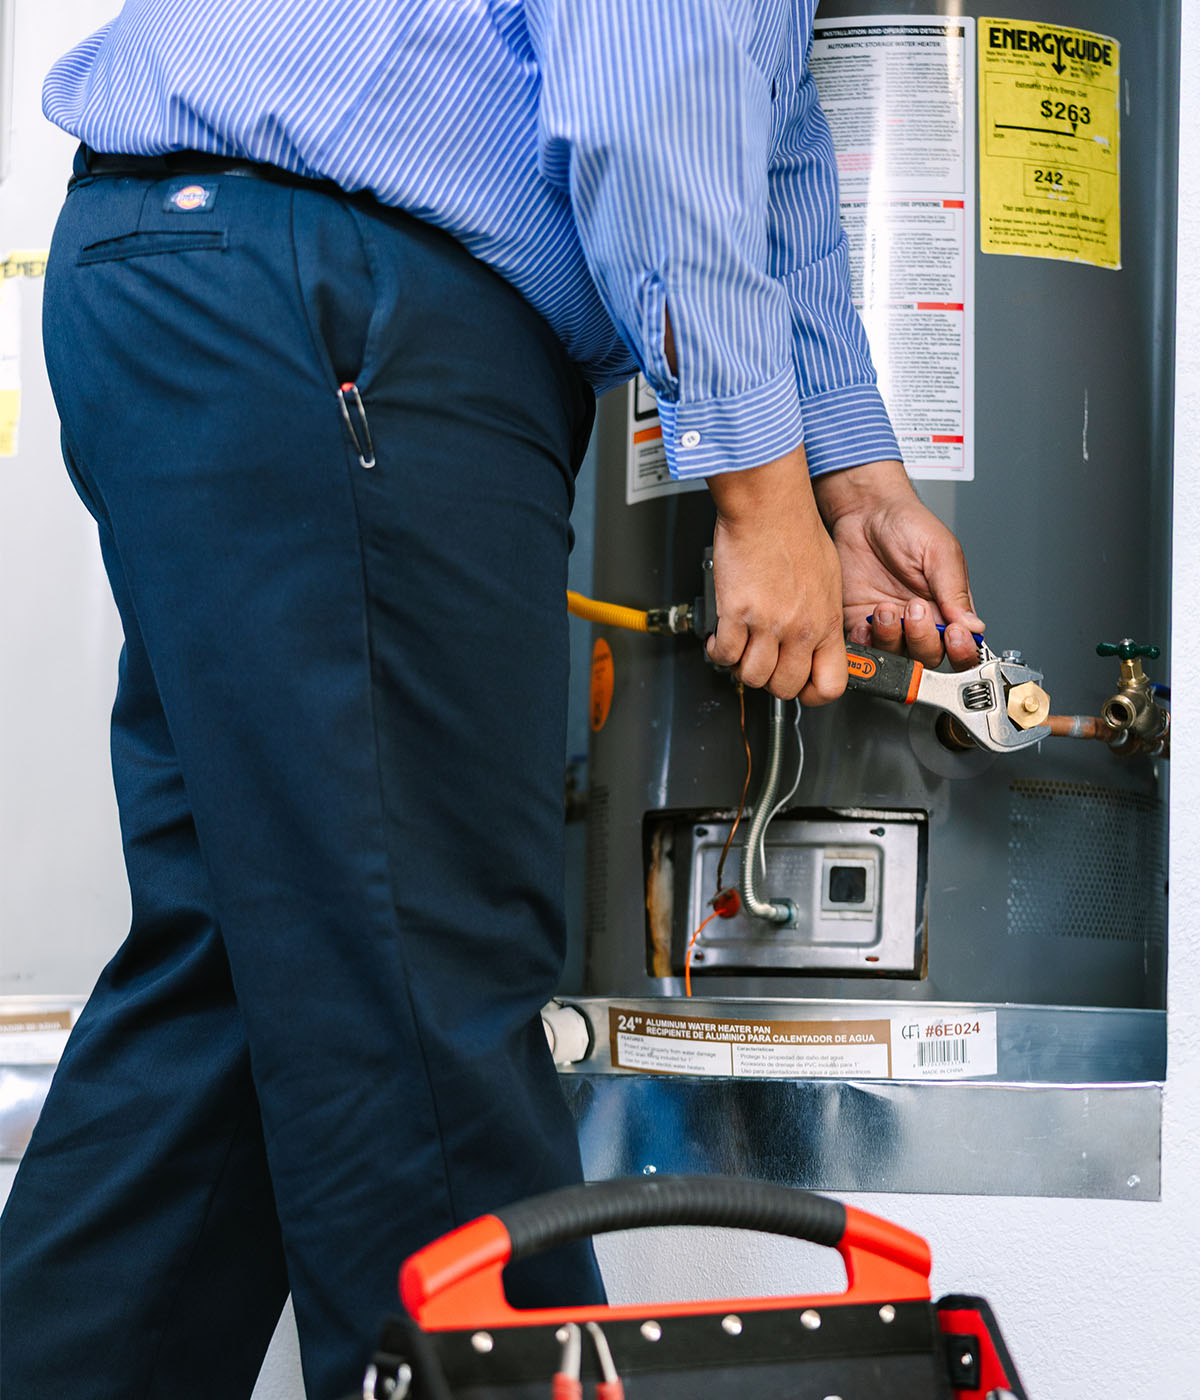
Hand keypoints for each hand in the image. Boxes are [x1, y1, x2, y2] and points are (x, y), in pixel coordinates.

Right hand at [706, 447, 846, 703]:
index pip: (831, 684)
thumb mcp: (828, 578)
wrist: (769, 505)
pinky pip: (724, 654)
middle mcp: (800, 627)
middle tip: (763, 665)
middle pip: (784, 687)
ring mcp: (768, 623)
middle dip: (770, 682)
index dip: (813, 693)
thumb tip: (814, 636)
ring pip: (752, 676)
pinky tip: (719, 640)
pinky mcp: (737, 613)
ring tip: (739, 651)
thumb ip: (821, 614)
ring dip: (742, 668)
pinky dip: (718, 652)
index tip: (801, 686)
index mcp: (826, 621)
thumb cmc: (796, 530)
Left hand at [812, 460, 982, 671]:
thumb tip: (974, 626)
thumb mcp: (939, 552)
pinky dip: (864, 641)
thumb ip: (954, 591)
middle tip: (914, 608)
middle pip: (929, 656)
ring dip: (891, 638)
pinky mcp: (860, 622)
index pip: (962, 645)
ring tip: (884, 608)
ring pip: (896, 656)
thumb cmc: (907, 524)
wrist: (864, 512)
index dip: (960, 649)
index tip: (953, 633)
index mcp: (948, 606)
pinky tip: (865, 622)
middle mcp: (920, 621)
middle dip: (922, 639)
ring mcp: (890, 624)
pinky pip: (863, 647)